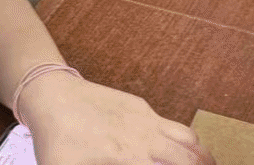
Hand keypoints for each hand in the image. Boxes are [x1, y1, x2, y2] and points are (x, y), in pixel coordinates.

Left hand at [23, 74, 212, 164]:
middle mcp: (144, 137)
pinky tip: (183, 150)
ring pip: (188, 138)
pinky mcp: (140, 106)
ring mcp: (145, 119)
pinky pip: (173, 124)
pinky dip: (188, 140)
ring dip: (202, 156)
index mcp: (130, 157)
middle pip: (189, 158)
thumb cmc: (56, 139)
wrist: (51, 95)